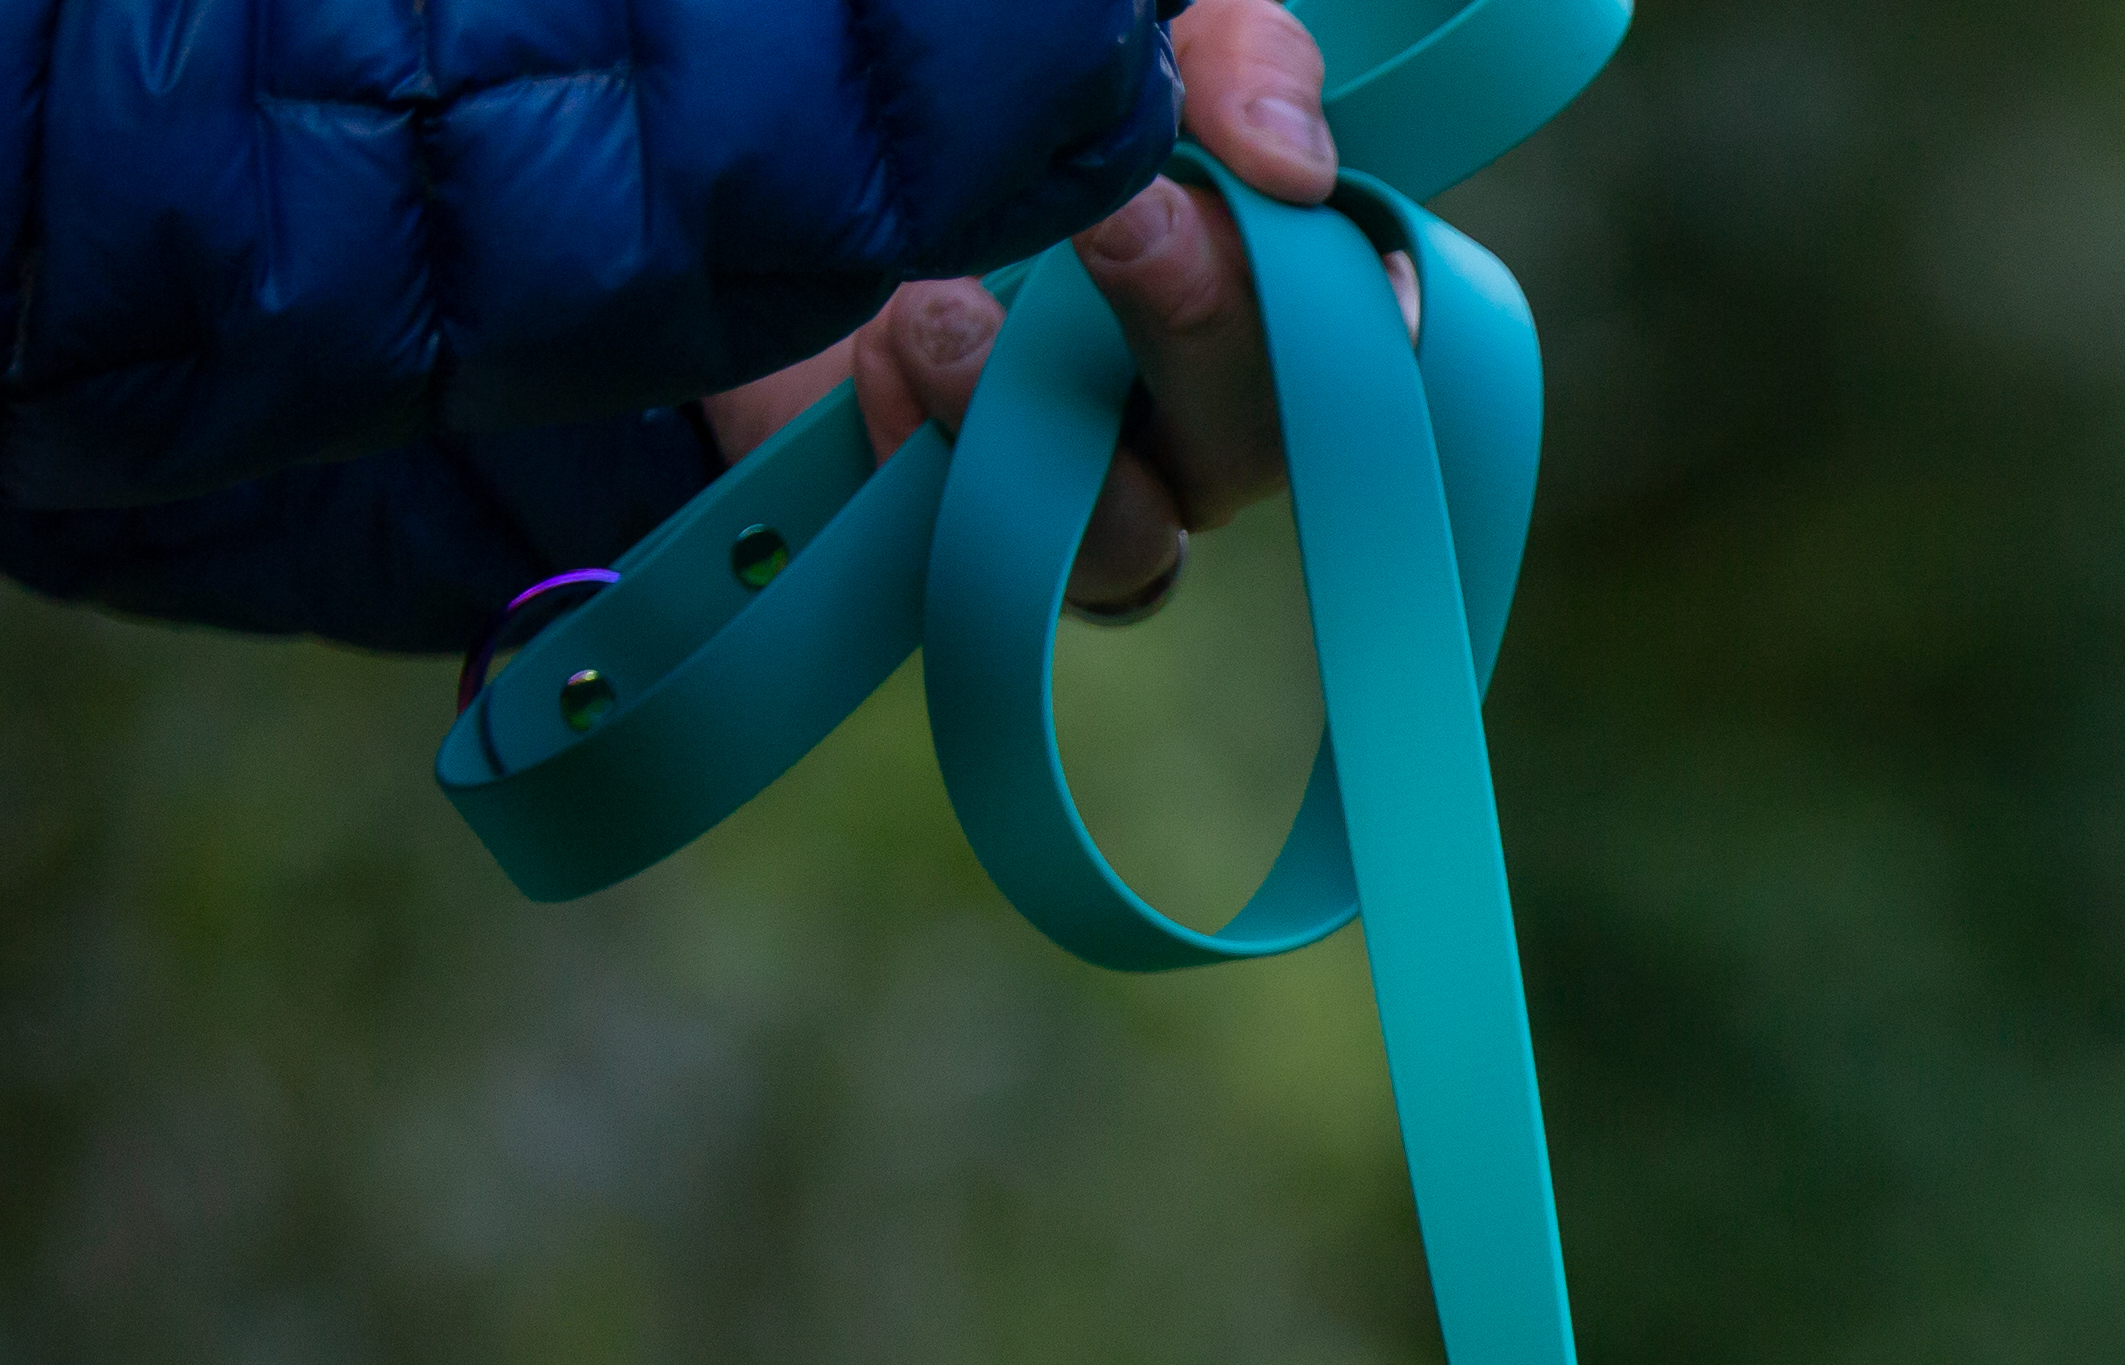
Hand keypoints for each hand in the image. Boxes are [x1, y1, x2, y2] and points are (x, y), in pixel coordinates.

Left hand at [697, 0, 1401, 621]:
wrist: (752, 135)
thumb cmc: (968, 75)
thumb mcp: (1123, 20)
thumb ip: (1231, 52)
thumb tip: (1287, 156)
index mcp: (1257, 277)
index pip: (1371, 323)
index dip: (1365, 300)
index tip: (1284, 191)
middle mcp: (1191, 405)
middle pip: (1265, 436)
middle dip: (1207, 325)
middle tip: (1122, 217)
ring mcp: (1084, 484)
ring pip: (1135, 536)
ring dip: (1048, 429)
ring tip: (932, 312)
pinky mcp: (964, 534)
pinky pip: (986, 552)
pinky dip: (932, 449)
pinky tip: (877, 349)